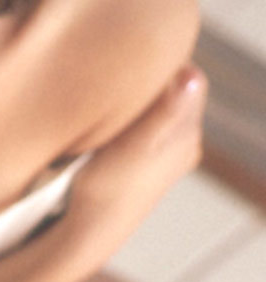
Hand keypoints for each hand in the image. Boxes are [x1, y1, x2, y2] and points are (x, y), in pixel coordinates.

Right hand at [62, 64, 206, 272]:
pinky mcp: (146, 159)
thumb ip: (163, 113)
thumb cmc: (106, 191)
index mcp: (186, 133)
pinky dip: (131, 111)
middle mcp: (184, 141)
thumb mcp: (130, 149)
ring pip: (159, 105)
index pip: (188, 75)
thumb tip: (192, 77)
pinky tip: (109, 112)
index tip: (131, 47)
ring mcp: (166, 151)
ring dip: (138, 94)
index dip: (162, 59)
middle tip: (116, 60)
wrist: (89, 234)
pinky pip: (146, 121)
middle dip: (150, 74)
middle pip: (174, 89)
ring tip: (110, 83)